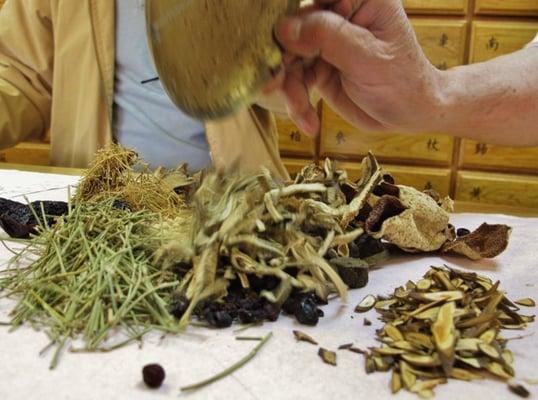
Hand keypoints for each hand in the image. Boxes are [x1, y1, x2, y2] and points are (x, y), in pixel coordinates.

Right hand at [275, 0, 443, 135]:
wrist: (411, 114)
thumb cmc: (402, 81)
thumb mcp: (367, 57)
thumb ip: (326, 37)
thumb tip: (284, 28)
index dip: (291, 18)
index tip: (280, 41)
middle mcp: (337, 15)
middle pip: (293, 28)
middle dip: (282, 59)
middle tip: (274, 84)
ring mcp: (325, 42)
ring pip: (288, 57)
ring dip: (289, 87)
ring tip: (300, 110)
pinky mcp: (318, 66)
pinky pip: (295, 79)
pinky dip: (297, 102)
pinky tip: (308, 123)